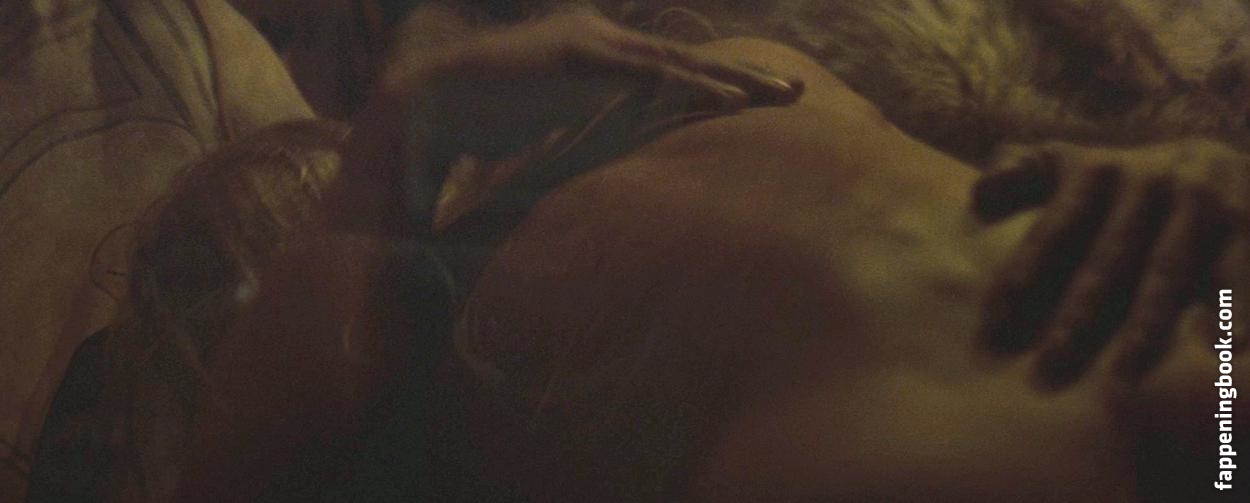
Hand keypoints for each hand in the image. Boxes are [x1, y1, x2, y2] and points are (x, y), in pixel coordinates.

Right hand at [331, 11, 802, 234]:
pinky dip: (697, 86)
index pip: (663, 74)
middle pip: (684, 63)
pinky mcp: (583, 59)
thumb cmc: (470, 126)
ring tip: (787, 95)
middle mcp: (598, 47)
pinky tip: (738, 102)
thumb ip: (566, 141)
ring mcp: (592, 48)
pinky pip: (652, 75)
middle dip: (740, 77)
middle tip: (794, 92)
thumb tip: (580, 179)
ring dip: (736, 80)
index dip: (708, 86)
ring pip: (681, 63)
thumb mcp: (534, 135)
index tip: (752, 103)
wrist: (420, 108)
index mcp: (590, 64)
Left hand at [972, 139, 1248, 388]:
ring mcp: (1200, 203)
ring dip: (1147, 326)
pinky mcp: (1246, 226)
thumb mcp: (1070, 164)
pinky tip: (1225, 352)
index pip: (1053, 231)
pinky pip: (1237, 275)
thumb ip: (1021, 175)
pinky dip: (1235, 313)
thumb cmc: (1121, 182)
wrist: (1220, 162)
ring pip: (1168, 273)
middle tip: (1048, 367)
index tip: (992, 328)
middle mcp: (1148, 182)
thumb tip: (978, 194)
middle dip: (1077, 316)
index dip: (1023, 276)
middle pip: (1107, 260)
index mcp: (1096, 172)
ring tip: (1123, 376)